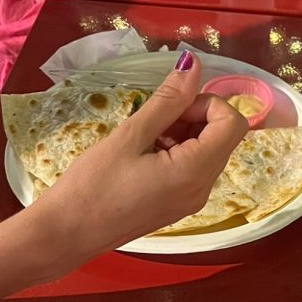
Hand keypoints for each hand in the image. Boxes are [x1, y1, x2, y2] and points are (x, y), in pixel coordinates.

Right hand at [35, 52, 246, 255]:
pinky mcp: (178, 206)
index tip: (172, 106)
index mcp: (196, 172)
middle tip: (153, 121)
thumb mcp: (130, 136)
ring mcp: (192, 201)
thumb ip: (167, 101)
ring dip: (183, 134)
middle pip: (223, 137)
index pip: (233, 124)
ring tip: (143, 139)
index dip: (207, 104)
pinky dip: (176, 152)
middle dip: (193, 118)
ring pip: (207, 152)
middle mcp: (203, 189)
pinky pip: (193, 169)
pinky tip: (142, 155)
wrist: (68, 234)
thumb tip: (194, 66)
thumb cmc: (93, 185)